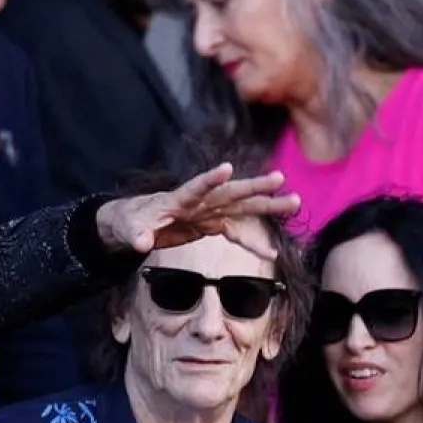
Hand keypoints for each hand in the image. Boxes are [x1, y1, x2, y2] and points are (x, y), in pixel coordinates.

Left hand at [96, 164, 297, 260]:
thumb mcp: (128, 229)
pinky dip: (251, 242)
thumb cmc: (129, 222)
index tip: (226, 168)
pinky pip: (236, 232)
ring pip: (242, 207)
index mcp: (177, 198)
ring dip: (266, 206)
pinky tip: (270, 254)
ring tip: (294, 202)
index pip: (195, 187)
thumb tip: (140, 244)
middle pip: (229, 192)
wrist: (134, 223)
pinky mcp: (211, 224)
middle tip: (280, 178)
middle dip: (253, 186)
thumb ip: (136, 235)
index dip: (209, 179)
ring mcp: (207, 212)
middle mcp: (198, 201)